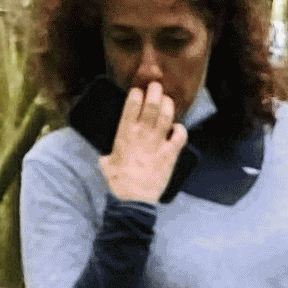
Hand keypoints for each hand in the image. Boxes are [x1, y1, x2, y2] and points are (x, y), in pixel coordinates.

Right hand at [102, 78, 186, 204]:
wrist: (134, 200)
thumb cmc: (118, 182)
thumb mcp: (106, 162)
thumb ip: (109, 151)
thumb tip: (107, 151)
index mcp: (125, 134)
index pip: (131, 105)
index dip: (137, 94)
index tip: (138, 91)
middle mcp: (142, 135)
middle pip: (152, 105)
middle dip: (155, 91)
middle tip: (156, 87)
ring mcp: (158, 144)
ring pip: (167, 116)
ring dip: (168, 105)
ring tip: (167, 101)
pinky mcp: (170, 155)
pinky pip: (181, 136)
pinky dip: (181, 129)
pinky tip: (178, 128)